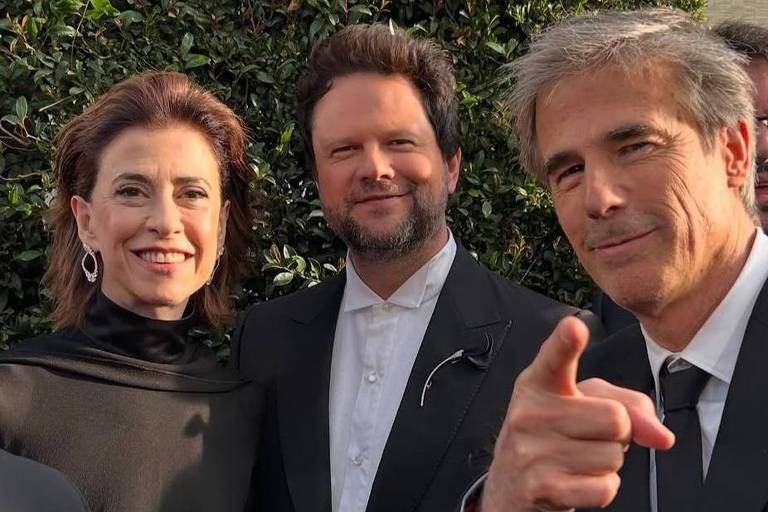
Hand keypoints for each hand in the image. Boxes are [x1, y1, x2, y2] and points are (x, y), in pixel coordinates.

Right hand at [479, 316, 673, 511]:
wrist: (510, 484)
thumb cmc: (552, 436)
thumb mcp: (583, 406)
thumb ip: (628, 405)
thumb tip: (661, 435)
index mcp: (539, 384)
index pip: (555, 358)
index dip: (566, 342)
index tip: (574, 328)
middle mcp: (530, 413)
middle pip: (615, 418)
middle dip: (617, 433)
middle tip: (589, 436)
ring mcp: (532, 451)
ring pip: (613, 457)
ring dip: (607, 463)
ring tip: (578, 460)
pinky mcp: (543, 487)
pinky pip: (605, 487)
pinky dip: (601, 488)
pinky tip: (575, 481)